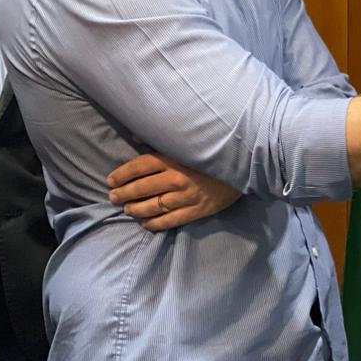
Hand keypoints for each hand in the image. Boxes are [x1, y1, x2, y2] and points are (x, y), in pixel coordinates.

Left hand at [107, 152, 240, 231]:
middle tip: (113, 197)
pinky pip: (171, 220)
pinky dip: (156, 224)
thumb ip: (162, 140)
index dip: (123, 174)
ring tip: (127, 209)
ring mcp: (188, 197)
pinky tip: (146, 224)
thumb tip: (136, 136)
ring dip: (137, 209)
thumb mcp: (189, 140)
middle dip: (124, 193)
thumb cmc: (216, 148)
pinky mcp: (199, 210)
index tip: (111, 180)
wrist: (249, 162)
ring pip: (154, 206)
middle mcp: (178, 179)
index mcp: (174, 159)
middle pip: (143, 189)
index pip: (140, 166)